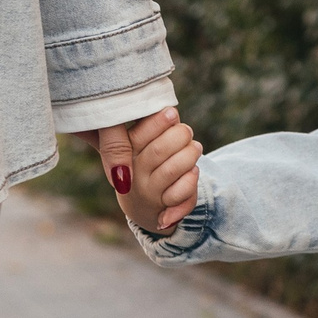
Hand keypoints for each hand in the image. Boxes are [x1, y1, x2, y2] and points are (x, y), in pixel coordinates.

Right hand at [121, 108, 200, 231]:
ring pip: (171, 170)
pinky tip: (193, 170)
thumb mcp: (134, 142)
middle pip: (158, 151)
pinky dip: (191, 179)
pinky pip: (180, 193)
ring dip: (189, 155)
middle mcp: (132, 172)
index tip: (172, 113)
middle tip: (187, 131)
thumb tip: (155, 111)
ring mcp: (146, 191)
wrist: (140, 204)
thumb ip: (143, 127)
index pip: (137, 135)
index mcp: (123, 151)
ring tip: (195, 148)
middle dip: (179, 136)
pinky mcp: (162, 206)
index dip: (158, 122)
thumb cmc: (142, 160)